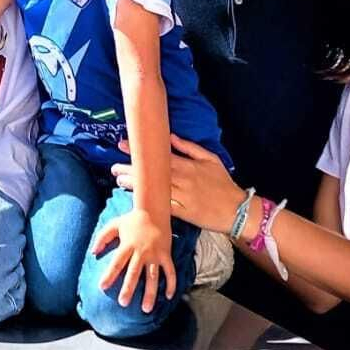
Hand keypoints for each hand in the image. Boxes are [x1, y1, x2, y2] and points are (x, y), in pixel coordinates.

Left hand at [91, 208, 175, 311]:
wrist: (154, 210)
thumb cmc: (132, 220)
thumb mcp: (114, 225)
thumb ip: (102, 238)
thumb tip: (93, 252)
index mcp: (127, 245)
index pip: (117, 263)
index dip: (109, 275)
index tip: (102, 287)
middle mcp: (141, 252)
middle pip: (134, 273)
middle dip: (129, 289)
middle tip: (123, 303)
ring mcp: (155, 254)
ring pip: (153, 277)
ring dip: (150, 293)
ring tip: (146, 309)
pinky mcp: (166, 255)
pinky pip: (170, 271)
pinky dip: (171, 284)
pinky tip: (168, 296)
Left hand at [112, 134, 242, 232]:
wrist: (236, 209)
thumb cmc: (223, 184)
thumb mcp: (211, 159)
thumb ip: (190, 148)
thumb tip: (171, 136)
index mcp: (188, 166)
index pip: (160, 155)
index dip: (141, 151)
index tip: (124, 145)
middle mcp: (182, 180)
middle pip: (153, 172)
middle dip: (132, 168)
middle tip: (114, 165)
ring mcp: (181, 196)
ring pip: (153, 188)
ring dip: (134, 184)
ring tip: (118, 179)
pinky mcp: (181, 212)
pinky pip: (161, 205)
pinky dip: (147, 201)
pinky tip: (135, 198)